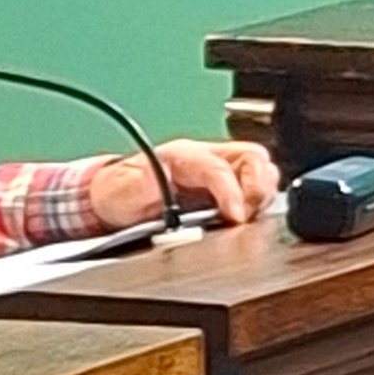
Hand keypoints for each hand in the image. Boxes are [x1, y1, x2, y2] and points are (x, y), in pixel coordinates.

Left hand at [89, 138, 279, 228]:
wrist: (112, 199)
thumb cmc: (119, 193)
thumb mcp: (121, 190)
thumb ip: (139, 185)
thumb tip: (154, 180)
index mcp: (181, 155)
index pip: (218, 165)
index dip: (231, 191)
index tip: (235, 216)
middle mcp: (205, 158)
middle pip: (253, 157)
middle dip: (257, 187)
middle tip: (245, 216)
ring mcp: (218, 172)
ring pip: (261, 171)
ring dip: (260, 196)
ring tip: (245, 219)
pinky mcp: (225, 189)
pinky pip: (255, 189)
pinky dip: (258, 204)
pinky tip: (245, 219)